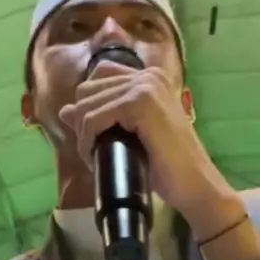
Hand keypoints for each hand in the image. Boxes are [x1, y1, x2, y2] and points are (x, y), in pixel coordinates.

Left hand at [59, 60, 230, 218]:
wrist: (194, 184)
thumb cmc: (165, 163)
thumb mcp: (128, 134)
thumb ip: (101, 116)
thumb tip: (65, 110)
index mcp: (149, 78)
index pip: (98, 77)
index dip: (89, 106)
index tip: (95, 135)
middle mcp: (147, 75)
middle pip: (87, 90)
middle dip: (82, 122)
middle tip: (95, 149)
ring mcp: (144, 86)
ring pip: (86, 106)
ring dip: (83, 136)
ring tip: (96, 157)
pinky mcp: (139, 103)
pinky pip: (93, 118)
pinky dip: (87, 141)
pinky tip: (96, 157)